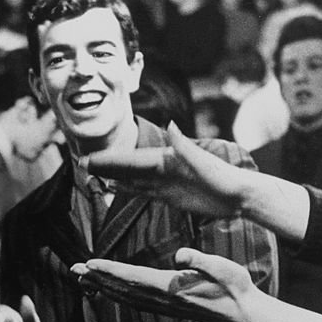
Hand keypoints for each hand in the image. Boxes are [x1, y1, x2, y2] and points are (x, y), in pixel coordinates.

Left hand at [73, 247, 257, 321]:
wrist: (243, 313)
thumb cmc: (235, 286)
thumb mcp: (223, 267)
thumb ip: (200, 260)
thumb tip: (181, 255)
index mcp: (171, 288)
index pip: (133, 277)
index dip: (109, 271)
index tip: (90, 264)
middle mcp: (162, 299)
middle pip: (122, 288)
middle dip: (97, 278)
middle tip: (74, 269)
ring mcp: (164, 305)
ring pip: (126, 296)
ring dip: (103, 286)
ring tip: (83, 277)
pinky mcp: (167, 306)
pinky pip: (135, 300)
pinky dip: (117, 294)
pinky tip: (108, 290)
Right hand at [81, 121, 248, 217]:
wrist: (240, 196)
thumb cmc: (225, 179)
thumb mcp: (204, 162)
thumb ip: (184, 146)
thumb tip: (170, 125)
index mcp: (169, 159)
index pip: (134, 160)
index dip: (113, 160)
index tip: (93, 159)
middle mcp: (164, 168)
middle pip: (129, 168)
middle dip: (106, 166)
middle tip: (82, 164)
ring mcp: (166, 182)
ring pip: (133, 179)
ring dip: (114, 177)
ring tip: (93, 174)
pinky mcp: (171, 196)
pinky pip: (144, 191)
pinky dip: (128, 189)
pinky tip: (116, 188)